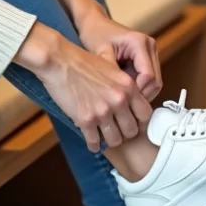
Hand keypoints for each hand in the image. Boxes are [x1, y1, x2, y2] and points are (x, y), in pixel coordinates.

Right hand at [15, 24, 151, 151]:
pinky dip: (93, 145)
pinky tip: (91, 141)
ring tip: (103, 136)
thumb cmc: (82, 61)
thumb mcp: (111, 69)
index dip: (139, 121)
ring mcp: (103, 111)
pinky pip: (95, 143)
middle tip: (115, 129)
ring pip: (115, 140)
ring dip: (109, 140)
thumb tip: (129, 103)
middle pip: (132, 131)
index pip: (146, 115)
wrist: (59, 61)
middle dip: (123, 132)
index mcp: (128, 87)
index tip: (131, 121)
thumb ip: (123, 86)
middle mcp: (119, 100)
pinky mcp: (86, 120)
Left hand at [76, 8, 162, 101]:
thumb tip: (120, 97)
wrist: (94, 23)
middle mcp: (150, 46)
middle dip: (141, 95)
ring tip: (123, 98)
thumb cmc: (95, 34)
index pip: (148, 76)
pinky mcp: (147, 57)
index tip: (123, 101)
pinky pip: (148, 78)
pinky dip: (139, 87)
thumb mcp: (101, 55)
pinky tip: (124, 91)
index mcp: (140, 42)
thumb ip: (112, 74)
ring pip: (154, 82)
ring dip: (140, 93)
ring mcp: (151, 51)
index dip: (138, 92)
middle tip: (124, 104)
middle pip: (155, 81)